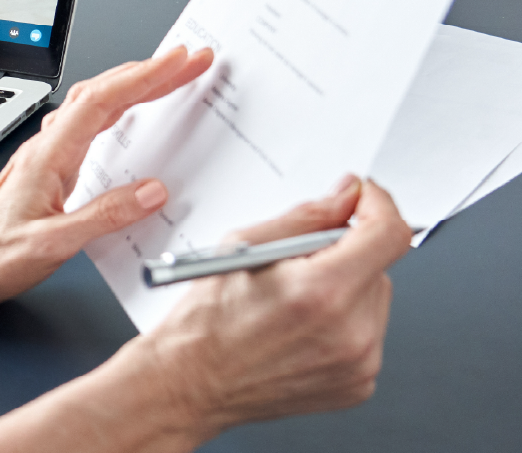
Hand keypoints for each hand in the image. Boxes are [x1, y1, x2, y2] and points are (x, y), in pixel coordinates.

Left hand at [0, 46, 213, 313]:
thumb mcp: (54, 245)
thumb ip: (104, 217)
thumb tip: (151, 192)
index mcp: (49, 157)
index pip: (103, 102)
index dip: (145, 77)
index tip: (179, 61)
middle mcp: (47, 148)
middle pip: (102, 94)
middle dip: (149, 72)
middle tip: (189, 61)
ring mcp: (46, 155)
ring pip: (93, 105)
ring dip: (132, 87)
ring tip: (169, 78)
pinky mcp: (47, 169)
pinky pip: (87, 125)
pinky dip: (116, 110)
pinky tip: (128, 116)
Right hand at [138, 177, 411, 433]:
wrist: (193, 380)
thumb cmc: (208, 321)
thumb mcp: (245, 245)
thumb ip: (307, 217)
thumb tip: (345, 197)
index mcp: (321, 291)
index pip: (388, 234)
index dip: (378, 205)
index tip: (363, 199)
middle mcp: (350, 332)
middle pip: (380, 266)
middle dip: (346, 253)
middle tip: (299, 264)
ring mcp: (359, 364)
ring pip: (375, 299)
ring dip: (346, 288)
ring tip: (295, 302)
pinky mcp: (359, 384)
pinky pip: (369, 333)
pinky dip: (344, 322)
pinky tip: (304, 328)